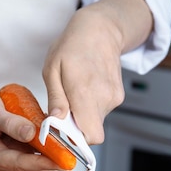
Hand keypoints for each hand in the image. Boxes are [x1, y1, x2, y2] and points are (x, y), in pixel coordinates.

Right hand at [0, 84, 61, 170]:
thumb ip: (9, 122)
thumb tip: (31, 133)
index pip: (20, 166)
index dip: (42, 163)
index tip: (60, 159)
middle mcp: (2, 161)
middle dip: (46, 168)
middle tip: (57, 148)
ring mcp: (11, 156)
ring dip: (48, 159)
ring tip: (50, 136)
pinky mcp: (19, 149)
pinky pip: (37, 156)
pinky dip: (47, 148)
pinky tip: (46, 131)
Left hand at [42, 0, 152, 143]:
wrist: (101, 29)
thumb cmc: (72, 46)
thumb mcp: (52, 69)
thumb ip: (56, 99)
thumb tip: (55, 122)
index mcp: (85, 92)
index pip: (89, 136)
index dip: (75, 140)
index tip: (60, 132)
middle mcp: (104, 98)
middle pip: (91, 133)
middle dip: (74, 128)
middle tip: (62, 111)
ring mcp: (114, 98)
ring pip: (95, 122)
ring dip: (81, 116)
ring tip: (73, 92)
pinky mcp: (118, 97)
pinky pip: (101, 112)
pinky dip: (90, 107)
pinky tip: (84, 88)